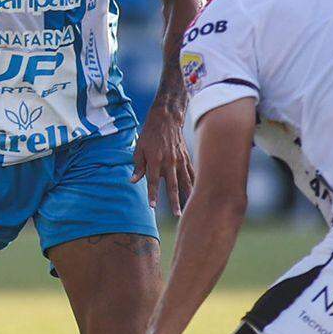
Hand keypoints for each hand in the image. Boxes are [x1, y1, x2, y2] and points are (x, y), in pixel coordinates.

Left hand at [131, 101, 193, 216]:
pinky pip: (192, 172)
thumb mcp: (139, 148)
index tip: (152, 206)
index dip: (152, 194)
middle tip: (177, 215)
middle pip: (173, 185)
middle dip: (174, 201)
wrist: (167, 119)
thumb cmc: (150, 134)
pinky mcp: (186, 158)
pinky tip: (199, 192)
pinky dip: (195, 182)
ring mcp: (180, 160)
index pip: (153, 181)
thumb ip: (138, 166)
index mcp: (155, 160)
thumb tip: (133, 181)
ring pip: (185, 181)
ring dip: (188, 195)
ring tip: (192, 207)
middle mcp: (169, 162)